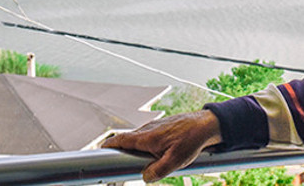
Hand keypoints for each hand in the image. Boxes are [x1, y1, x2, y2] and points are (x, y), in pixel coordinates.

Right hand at [102, 110, 222, 182]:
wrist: (205, 125)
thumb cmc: (191, 140)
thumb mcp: (175, 161)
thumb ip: (157, 171)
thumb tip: (144, 177)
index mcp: (146, 137)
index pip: (119, 139)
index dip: (107, 146)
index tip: (98, 153)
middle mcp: (147, 130)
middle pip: (126, 142)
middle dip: (119, 153)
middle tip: (118, 167)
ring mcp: (154, 128)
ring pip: (137, 141)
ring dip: (133, 152)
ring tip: (138, 165)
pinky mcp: (161, 129)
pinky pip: (147, 139)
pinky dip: (144, 148)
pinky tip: (154, 157)